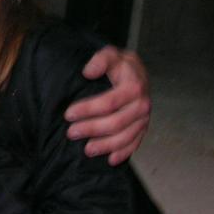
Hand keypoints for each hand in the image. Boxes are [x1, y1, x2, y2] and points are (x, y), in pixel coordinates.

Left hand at [65, 45, 150, 164]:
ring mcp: (144, 118)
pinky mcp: (144, 128)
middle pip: (115, 123)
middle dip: (92, 129)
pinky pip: (135, 144)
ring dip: (105, 146)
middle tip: (71, 133)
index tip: (69, 114)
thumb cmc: (120, 64)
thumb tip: (88, 72)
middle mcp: (142, 105)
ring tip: (86, 149)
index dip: (87, 110)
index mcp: (133, 87)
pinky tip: (110, 160)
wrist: (138, 72)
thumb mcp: (110, 54)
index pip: (108, 103)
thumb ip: (100, 59)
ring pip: (125, 137)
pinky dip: (123, 153)